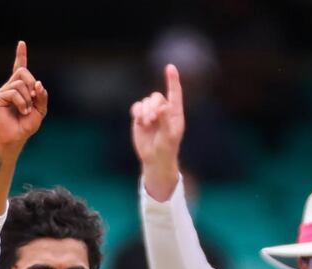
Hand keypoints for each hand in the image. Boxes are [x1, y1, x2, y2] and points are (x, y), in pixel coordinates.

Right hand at [0, 40, 47, 152]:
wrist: (16, 138)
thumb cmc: (26, 126)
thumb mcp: (40, 110)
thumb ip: (42, 97)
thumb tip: (39, 84)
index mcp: (19, 88)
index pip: (19, 68)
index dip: (21, 55)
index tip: (22, 43)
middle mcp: (9, 87)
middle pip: (23, 72)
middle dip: (32, 85)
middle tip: (33, 99)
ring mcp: (2, 92)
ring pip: (20, 83)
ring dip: (28, 98)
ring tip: (26, 111)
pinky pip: (13, 92)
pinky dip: (22, 102)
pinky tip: (22, 111)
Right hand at [131, 64, 184, 198]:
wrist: (154, 158)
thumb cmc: (166, 148)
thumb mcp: (169, 135)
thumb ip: (165, 120)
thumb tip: (162, 106)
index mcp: (175, 112)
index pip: (175, 93)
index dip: (172, 80)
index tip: (170, 67)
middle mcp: (163, 110)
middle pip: (156, 97)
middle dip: (153, 106)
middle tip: (152, 119)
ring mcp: (151, 113)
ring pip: (145, 101)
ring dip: (145, 111)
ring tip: (146, 123)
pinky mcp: (140, 118)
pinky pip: (136, 107)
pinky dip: (136, 111)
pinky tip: (138, 119)